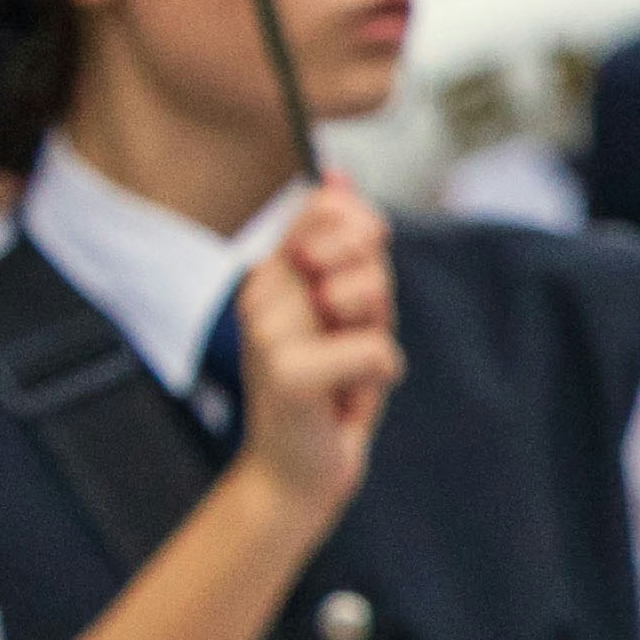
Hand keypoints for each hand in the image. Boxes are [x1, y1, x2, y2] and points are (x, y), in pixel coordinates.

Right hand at [232, 190, 401, 519]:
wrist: (297, 467)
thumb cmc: (328, 385)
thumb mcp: (346, 306)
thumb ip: (347, 245)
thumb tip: (337, 172)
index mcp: (270, 269)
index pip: (329, 206)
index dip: (364, 237)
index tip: (354, 285)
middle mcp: (259, 291)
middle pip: (359, 245)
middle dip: (378, 292)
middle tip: (350, 335)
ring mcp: (268, 330)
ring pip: (369, 292)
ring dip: (376, 334)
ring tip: (345, 365)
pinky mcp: (287, 372)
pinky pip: (378, 351)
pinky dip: (379, 378)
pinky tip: (344, 399)